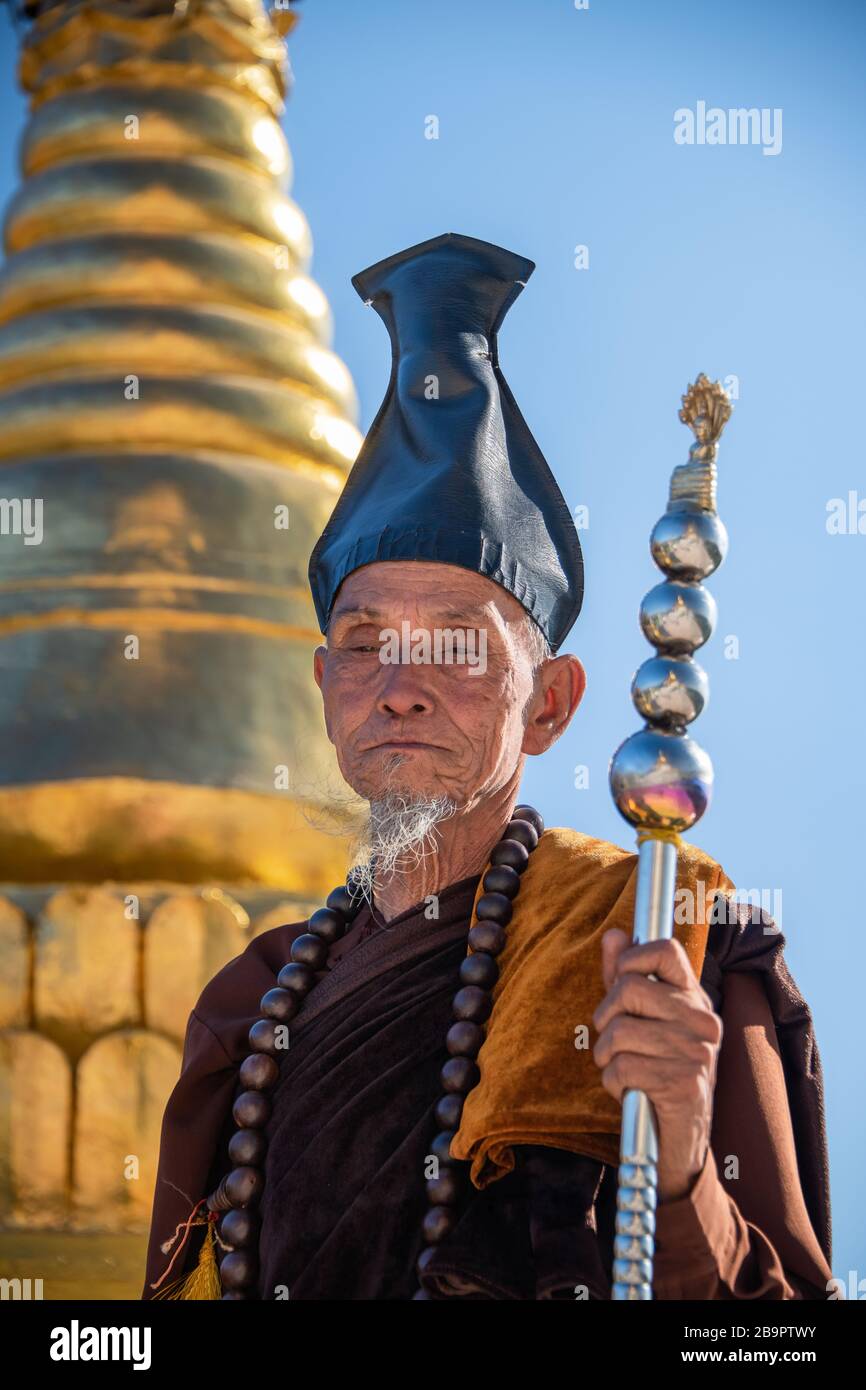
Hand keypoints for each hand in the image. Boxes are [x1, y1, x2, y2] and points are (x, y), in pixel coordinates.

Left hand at [591, 928, 722, 1201]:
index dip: (631, 959)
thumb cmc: (656, 1072)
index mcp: (694, 999)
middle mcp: (702, 1021)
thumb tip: (613, 935)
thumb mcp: (640, 1021)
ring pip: (619, 1031)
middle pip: (629, 988)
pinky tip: (629, 1091)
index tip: (621, 984)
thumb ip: (624, 978)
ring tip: (622, 1069)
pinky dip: (613, 1083)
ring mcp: (697, 1053)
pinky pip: (623, 1066)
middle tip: (614, 1042)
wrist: (680, 1142)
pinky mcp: (685, 1085)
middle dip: (605, 1018)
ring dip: (606, 1057)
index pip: (665, 949)